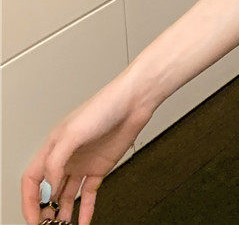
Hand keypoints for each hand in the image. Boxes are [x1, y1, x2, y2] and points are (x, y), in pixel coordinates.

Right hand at [20, 73, 154, 224]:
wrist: (133, 102)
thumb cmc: (104, 107)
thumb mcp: (72, 133)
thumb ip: (56, 162)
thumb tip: (49, 188)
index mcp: (53, 146)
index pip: (32, 178)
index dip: (29, 200)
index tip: (33, 218)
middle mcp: (66, 157)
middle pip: (48, 190)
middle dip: (44, 210)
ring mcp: (83, 164)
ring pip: (66, 195)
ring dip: (63, 213)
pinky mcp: (100, 168)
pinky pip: (88, 194)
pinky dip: (85, 210)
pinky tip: (83, 221)